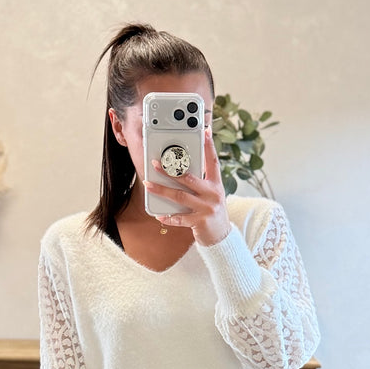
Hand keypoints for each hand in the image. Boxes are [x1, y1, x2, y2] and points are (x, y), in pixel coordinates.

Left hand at [144, 126, 230, 246]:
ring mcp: (207, 208)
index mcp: (216, 184)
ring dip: (162, 190)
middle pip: (189, 178)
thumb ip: (200, 181)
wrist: (221, 236)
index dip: (209, 146)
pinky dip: (169, 217)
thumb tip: (180, 168)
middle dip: (170, 170)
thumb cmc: (211, 210)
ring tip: (148, 185)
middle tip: (155, 163)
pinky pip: (180, 219)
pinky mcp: (200, 222)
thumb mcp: (211, 193)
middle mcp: (213, 194)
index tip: (205, 131)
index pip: (213, 161)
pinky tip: (159, 215)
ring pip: (180, 196)